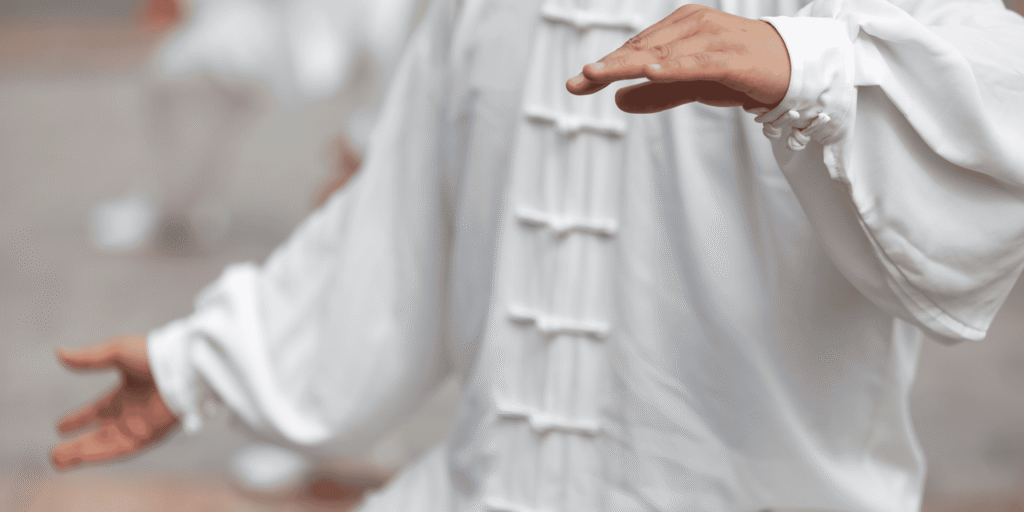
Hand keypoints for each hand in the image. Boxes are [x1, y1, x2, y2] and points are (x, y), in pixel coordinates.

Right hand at [50, 336, 178, 470]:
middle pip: (101, 433)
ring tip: (58, 461)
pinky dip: (99, 455)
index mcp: (127, 392)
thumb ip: (89, 357)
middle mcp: (133, 411)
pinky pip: (121, 450)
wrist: (183, 368)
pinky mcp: (149, 434)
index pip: (100, 410)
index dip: (80, 419)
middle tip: (54, 455)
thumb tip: (59, 352)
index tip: (60, 427)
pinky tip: (79, 458)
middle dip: (78, 444)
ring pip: (106, 445)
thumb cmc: (155, 355)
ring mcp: (141, 424)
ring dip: (82, 453)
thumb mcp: (117, 352)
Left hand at [566, 5, 790, 112]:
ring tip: (598, 74)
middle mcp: (694, 26)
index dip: (606, 66)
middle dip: (608, 66)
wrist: (794, 68)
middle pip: (643, 49)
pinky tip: (650, 72)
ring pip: (663, 54)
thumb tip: (618, 100)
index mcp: (681, 27)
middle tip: (579, 81)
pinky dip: (673, 67)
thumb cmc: (742, 71)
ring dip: (629, 64)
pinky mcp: (732, 58)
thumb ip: (656, 93)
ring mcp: (713, 39)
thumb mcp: (692, 85)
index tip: (576, 85)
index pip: (637, 48)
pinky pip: (697, 63)